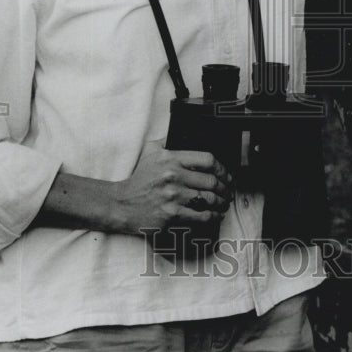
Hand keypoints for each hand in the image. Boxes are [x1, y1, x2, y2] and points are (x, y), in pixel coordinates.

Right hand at [111, 140, 233, 235]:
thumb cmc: (139, 178)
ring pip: (209, 199)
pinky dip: (212, 216)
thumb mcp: (150, 151)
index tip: (226, 174)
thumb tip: (186, 135)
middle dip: (225, 187)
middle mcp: (173, 176)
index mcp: (170, 158)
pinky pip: (201, 216)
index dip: (222, 168)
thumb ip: (168, 141)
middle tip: (228, 191)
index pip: (207, 160)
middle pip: (211, 181)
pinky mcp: (172, 215)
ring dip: (221, 202)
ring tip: (223, 203)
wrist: (123, 204)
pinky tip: (215, 215)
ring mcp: (173, 197)